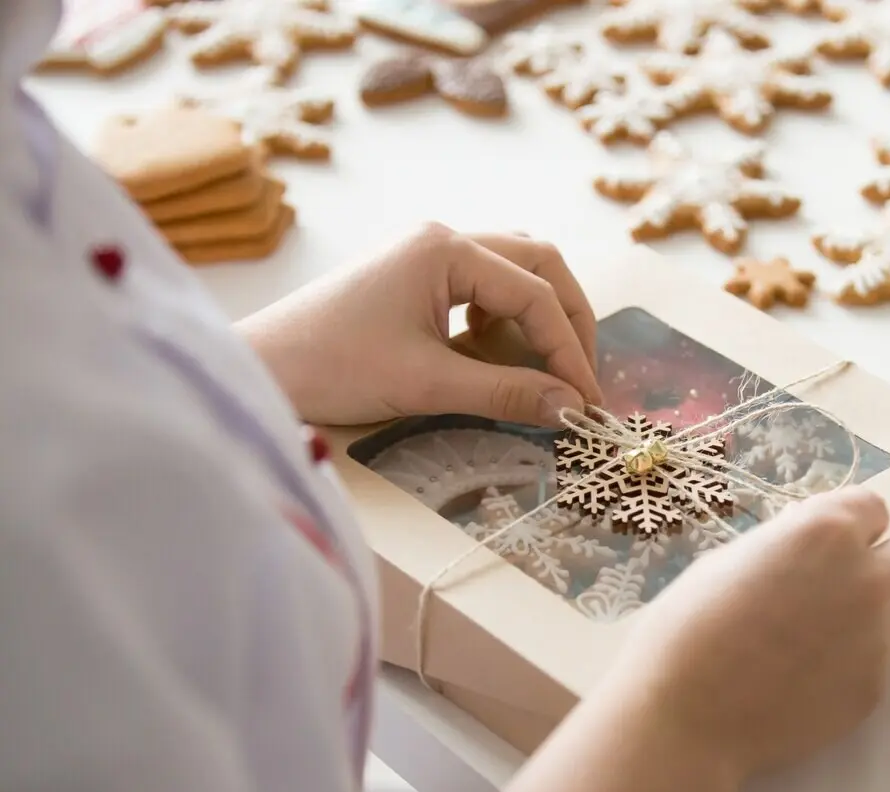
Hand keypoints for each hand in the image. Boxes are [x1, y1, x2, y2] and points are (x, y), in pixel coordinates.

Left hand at [236, 223, 602, 426]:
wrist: (258, 369)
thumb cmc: (331, 368)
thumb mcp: (427, 384)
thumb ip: (507, 392)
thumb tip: (570, 409)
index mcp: (445, 249)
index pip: (536, 293)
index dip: (569, 350)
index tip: (585, 402)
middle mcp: (443, 239)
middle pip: (539, 264)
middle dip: (567, 321)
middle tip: (580, 379)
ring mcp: (427, 255)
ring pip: (515, 271)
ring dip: (540, 317)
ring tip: (549, 369)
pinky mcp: (416, 279)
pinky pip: (484, 289)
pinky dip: (506, 322)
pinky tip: (499, 358)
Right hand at [621, 487, 889, 778]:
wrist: (685, 715)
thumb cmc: (686, 627)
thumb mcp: (730, 559)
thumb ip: (786, 545)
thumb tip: (809, 545)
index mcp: (824, 532)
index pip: (873, 506)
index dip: (855, 519)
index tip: (841, 531)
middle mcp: (866, 578)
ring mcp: (878, 638)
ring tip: (875, 606)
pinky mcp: (875, 689)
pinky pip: (886, 658)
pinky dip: (863, 653)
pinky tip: (818, 667)